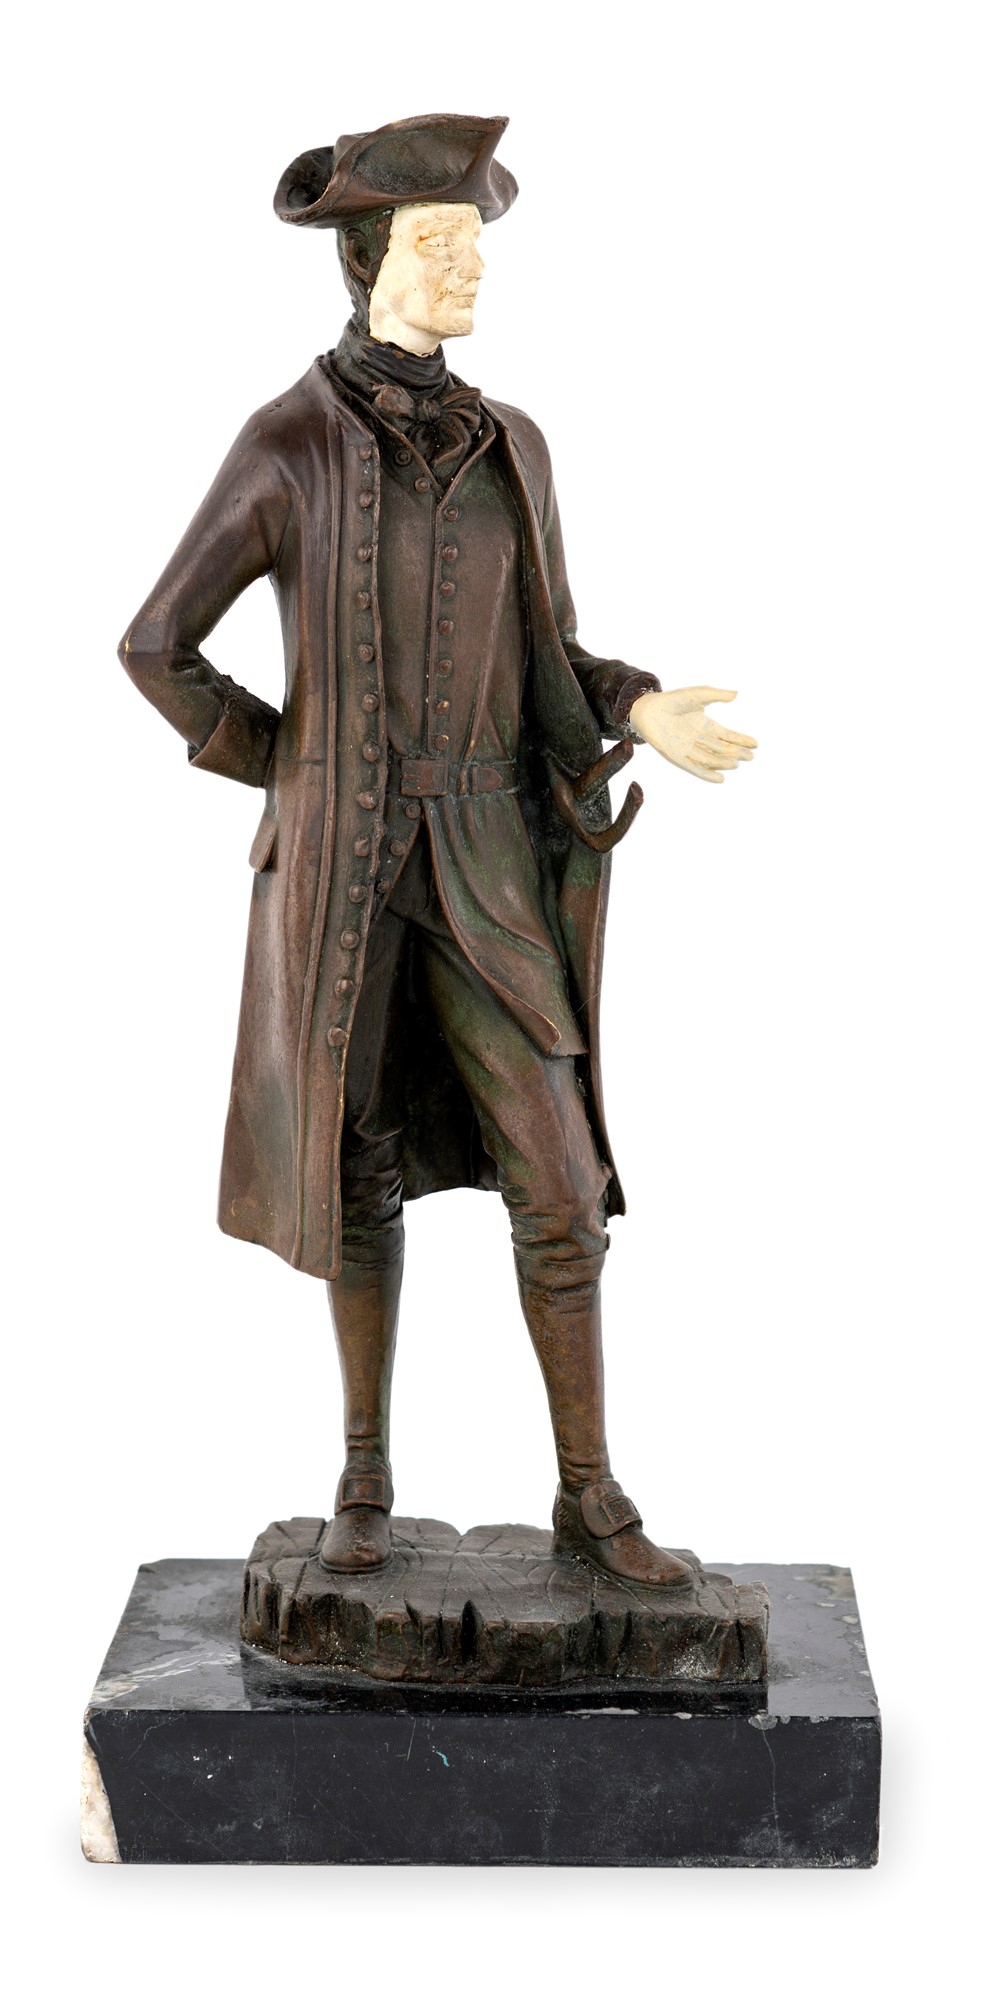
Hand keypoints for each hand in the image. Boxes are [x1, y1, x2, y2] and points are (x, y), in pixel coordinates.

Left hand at [629, 687, 756, 783]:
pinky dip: (707, 774)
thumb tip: (736, 694)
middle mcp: (699, 740)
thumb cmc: (673, 700)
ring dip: (724, 762)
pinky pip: (695, 768)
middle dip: (737, 753)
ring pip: (711, 759)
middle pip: (722, 749)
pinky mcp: (677, 757)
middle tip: (751, 757)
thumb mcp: (698, 695)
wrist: (647, 709)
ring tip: (736, 763)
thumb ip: (717, 695)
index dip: (741, 740)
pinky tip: (720, 779)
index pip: (728, 736)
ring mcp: (689, 750)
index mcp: (706, 726)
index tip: (756, 745)